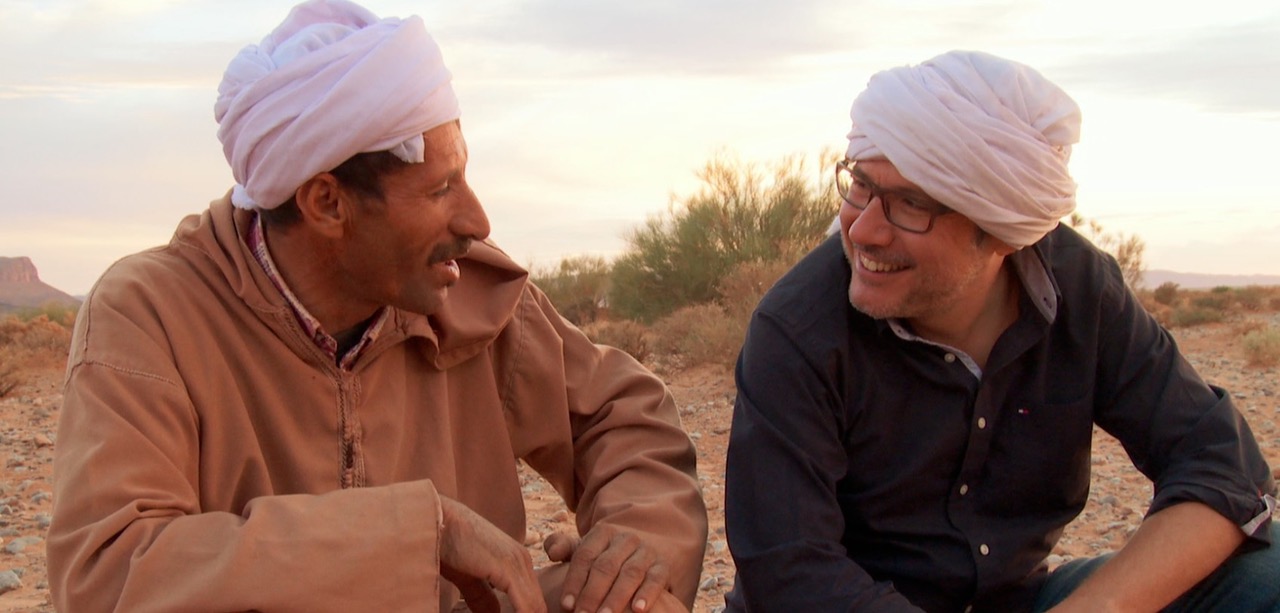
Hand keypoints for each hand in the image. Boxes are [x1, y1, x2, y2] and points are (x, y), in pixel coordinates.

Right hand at [439, 496, 546, 612]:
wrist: (435, 521)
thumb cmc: (447, 546)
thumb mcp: (469, 578)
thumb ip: (482, 598)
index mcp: (517, 562)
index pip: (533, 601)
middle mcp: (523, 561)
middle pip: (538, 606)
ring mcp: (518, 564)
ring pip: (535, 609)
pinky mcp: (509, 569)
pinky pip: (526, 607)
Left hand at [545, 526, 671, 612]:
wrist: (652, 545)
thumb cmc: (609, 555)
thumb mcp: (590, 548)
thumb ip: (566, 549)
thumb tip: (551, 552)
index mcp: (603, 532)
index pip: (585, 555)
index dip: (574, 581)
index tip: (565, 605)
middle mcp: (626, 538)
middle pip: (606, 566)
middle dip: (592, 593)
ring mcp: (646, 551)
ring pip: (630, 573)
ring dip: (616, 597)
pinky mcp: (664, 566)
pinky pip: (656, 579)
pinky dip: (647, 594)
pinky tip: (638, 610)